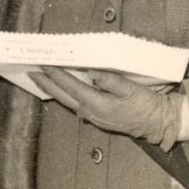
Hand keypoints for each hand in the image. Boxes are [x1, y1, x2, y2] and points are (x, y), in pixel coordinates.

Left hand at [31, 67, 184, 150]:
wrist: (157, 123)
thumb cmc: (146, 105)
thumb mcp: (131, 89)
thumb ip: (110, 80)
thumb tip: (91, 71)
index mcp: (96, 104)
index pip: (70, 86)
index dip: (55, 74)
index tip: (43, 64)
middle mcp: (89, 112)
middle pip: (61, 96)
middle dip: (46, 83)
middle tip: (31, 71)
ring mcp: (91, 116)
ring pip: (66, 100)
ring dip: (53, 89)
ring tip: (40, 78)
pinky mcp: (96, 116)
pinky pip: (74, 103)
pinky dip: (64, 94)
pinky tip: (60, 88)